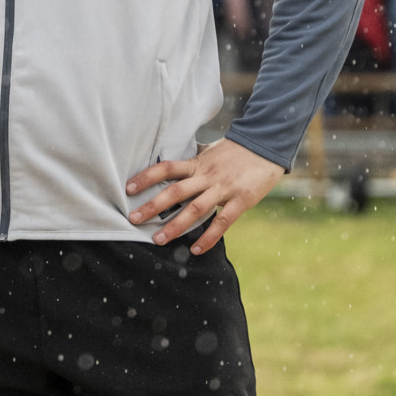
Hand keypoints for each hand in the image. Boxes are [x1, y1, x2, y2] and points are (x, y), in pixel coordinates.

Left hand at [125, 139, 285, 255]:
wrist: (266, 145)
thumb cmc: (236, 150)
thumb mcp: (211, 151)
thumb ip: (194, 161)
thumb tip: (174, 164)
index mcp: (198, 163)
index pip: (167, 168)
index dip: (146, 177)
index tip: (129, 188)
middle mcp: (207, 176)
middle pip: (175, 191)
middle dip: (153, 206)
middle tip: (133, 219)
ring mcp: (224, 188)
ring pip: (195, 209)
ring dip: (175, 226)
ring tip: (158, 240)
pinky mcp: (241, 200)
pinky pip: (223, 221)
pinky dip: (209, 237)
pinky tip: (197, 250)